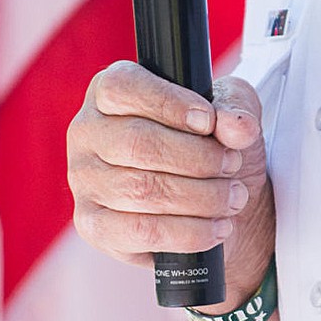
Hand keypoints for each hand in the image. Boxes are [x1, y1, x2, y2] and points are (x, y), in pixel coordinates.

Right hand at [68, 67, 275, 313]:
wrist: (204, 201)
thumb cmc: (206, 143)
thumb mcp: (228, 111)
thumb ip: (235, 108)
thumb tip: (237, 127)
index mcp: (107, 92)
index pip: (123, 88)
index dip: (169, 104)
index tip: (208, 122)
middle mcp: (86, 133)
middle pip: (138, 143)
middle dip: (198, 158)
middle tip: (232, 165)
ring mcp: (84, 181)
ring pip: (142, 190)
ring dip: (202, 197)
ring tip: (234, 197)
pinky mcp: (93, 226)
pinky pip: (142, 231)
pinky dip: (189, 232)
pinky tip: (217, 227)